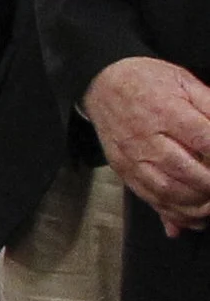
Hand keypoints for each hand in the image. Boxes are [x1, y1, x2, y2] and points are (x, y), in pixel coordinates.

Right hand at [87, 56, 209, 233]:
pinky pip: (147, 197)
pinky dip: (171, 213)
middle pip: (185, 171)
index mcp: (167, 111)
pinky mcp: (123, 169)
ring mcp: (132, 156)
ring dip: (194, 205)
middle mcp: (146, 137)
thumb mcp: (185, 81)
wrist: (102, 82)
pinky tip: (191, 219)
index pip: (205, 140)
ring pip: (165, 190)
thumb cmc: (147, 81)